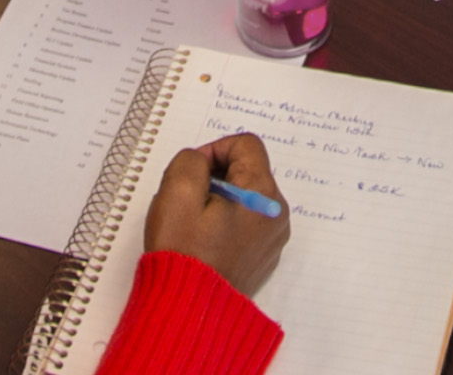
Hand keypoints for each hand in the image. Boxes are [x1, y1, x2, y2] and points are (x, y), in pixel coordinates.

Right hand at [144, 133, 291, 293]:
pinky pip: (245, 223)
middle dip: (214, 177)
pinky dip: (224, 222)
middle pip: (247, 170)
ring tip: (193, 224)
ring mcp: (272, 237)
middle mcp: (276, 214)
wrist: (190, 308)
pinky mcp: (262, 255)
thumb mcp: (177, 191)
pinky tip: (203, 241)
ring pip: (245, 197)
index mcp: (263, 195)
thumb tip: (200, 162)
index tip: (192, 174)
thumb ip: (190, 160)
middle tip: (187, 201)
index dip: (213, 150)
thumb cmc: (184, 254)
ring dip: (218, 200)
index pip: (245, 144)